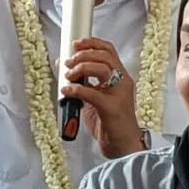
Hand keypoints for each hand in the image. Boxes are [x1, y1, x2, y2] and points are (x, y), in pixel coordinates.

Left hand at [59, 37, 141, 158]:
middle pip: (105, 56)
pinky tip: (67, 91)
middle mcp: (123, 82)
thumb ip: (83, 84)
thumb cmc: (111, 123)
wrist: (124, 146)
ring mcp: (119, 95)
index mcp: (121, 77)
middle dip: (83, 55)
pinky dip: (77, 89)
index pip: (109, 51)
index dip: (92, 43)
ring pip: (102, 69)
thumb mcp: (96, 98)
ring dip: (81, 68)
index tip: (76, 43)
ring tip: (69, 75)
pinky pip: (92, 93)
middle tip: (69, 62)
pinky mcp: (112, 109)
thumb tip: (64, 69)